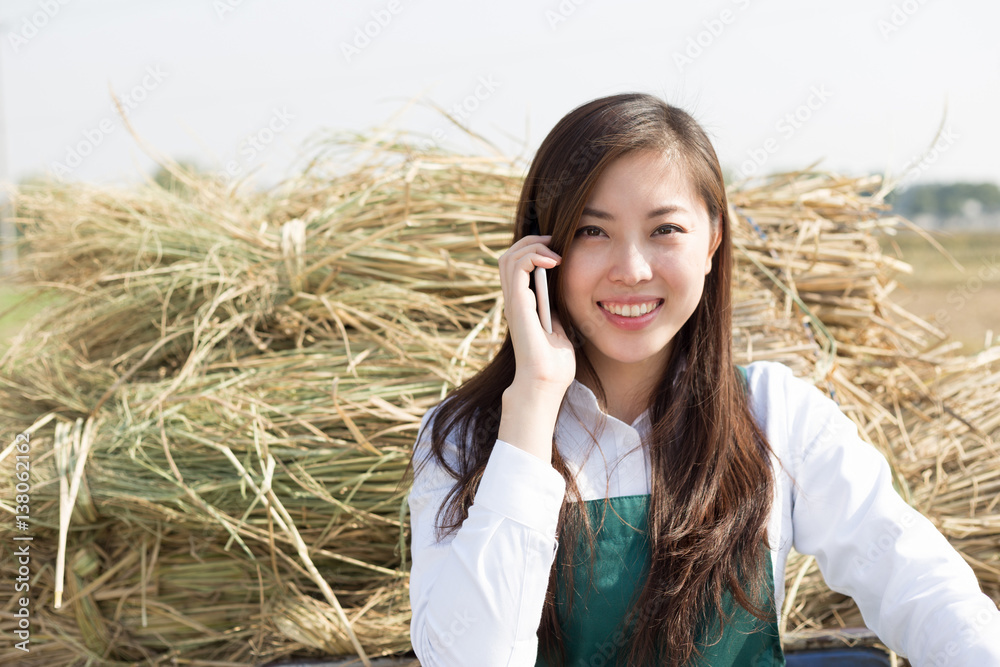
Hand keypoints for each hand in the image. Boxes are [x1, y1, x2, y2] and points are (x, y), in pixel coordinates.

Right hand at [498, 234, 575, 394]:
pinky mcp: (517, 303)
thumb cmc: (554, 365)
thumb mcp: (559, 329)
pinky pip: (517, 267)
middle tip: (553, 243)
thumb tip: (563, 296)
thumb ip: (555, 312)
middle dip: (531, 242)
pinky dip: (533, 256)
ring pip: (509, 257)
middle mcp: (513, 301)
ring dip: (531, 246)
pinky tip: (553, 262)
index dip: (534, 251)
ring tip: (553, 252)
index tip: (558, 251)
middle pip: (509, 256)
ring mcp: (513, 301)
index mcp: (522, 306)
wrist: (546, 383)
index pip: (517, 267)